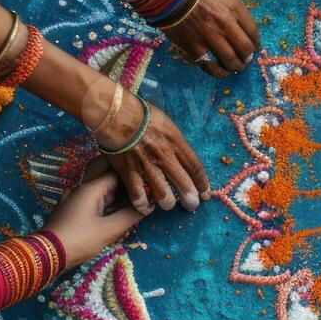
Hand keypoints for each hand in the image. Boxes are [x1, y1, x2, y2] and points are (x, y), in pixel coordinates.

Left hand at [44, 166, 143, 267]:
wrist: (47, 255)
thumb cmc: (80, 240)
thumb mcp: (109, 230)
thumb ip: (130, 216)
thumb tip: (148, 206)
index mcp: (89, 188)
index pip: (116, 173)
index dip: (133, 177)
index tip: (149, 183)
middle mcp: (80, 188)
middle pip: (107, 180)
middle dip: (125, 186)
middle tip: (143, 192)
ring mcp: (73, 199)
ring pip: (100, 192)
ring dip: (116, 197)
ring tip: (135, 203)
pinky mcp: (70, 210)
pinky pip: (91, 202)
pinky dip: (105, 205)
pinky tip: (116, 213)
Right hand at [97, 96, 209, 213]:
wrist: (115, 114)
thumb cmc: (141, 114)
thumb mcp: (167, 124)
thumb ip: (175, 142)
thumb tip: (180, 155)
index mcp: (176, 143)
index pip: (195, 167)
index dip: (202, 182)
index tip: (205, 193)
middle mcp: (164, 157)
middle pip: (184, 184)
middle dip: (191, 199)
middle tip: (192, 205)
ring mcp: (146, 166)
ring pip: (163, 195)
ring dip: (168, 203)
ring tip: (168, 204)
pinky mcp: (129, 173)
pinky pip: (138, 195)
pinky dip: (143, 204)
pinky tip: (145, 205)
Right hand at [166, 0, 259, 77]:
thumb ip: (231, 3)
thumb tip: (237, 16)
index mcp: (234, 8)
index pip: (253, 32)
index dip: (255, 42)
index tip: (253, 46)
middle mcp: (226, 25)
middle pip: (245, 48)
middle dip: (248, 56)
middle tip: (246, 59)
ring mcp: (211, 38)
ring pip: (231, 60)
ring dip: (237, 66)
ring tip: (236, 67)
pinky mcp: (194, 48)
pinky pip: (210, 66)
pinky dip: (218, 72)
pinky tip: (221, 72)